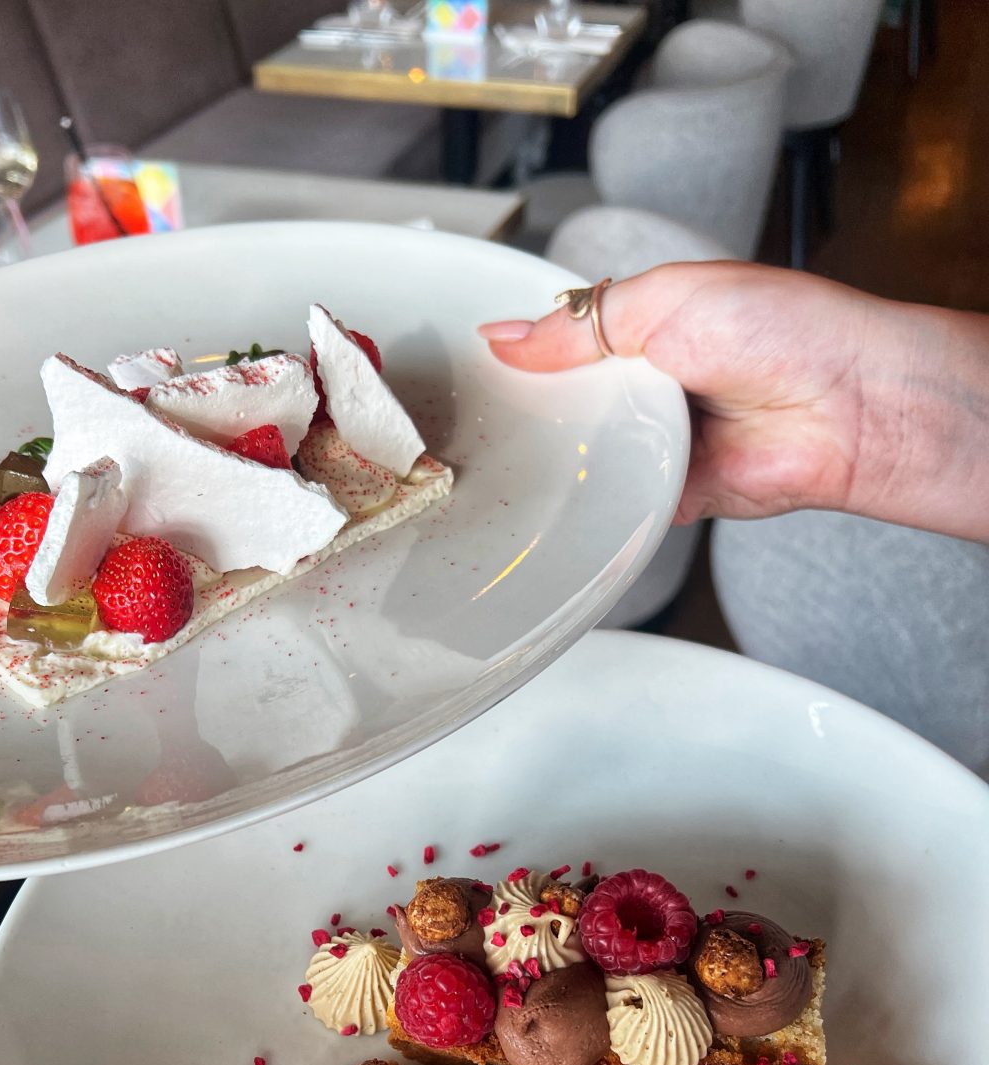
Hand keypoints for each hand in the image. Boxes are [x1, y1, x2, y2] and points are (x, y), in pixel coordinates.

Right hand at [477, 262, 988, 542]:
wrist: (845, 406)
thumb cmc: (784, 332)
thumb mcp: (661, 301)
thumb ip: (578, 326)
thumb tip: (505, 336)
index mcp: (646, 326)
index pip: (565, 343)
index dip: (524, 356)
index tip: (478, 371)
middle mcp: (651, 385)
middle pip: (569, 406)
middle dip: (539, 413)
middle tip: (491, 421)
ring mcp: (660, 441)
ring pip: (589, 458)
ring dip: (569, 459)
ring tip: (525, 458)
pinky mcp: (673, 494)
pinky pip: (620, 505)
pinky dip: (601, 504)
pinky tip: (571, 499)